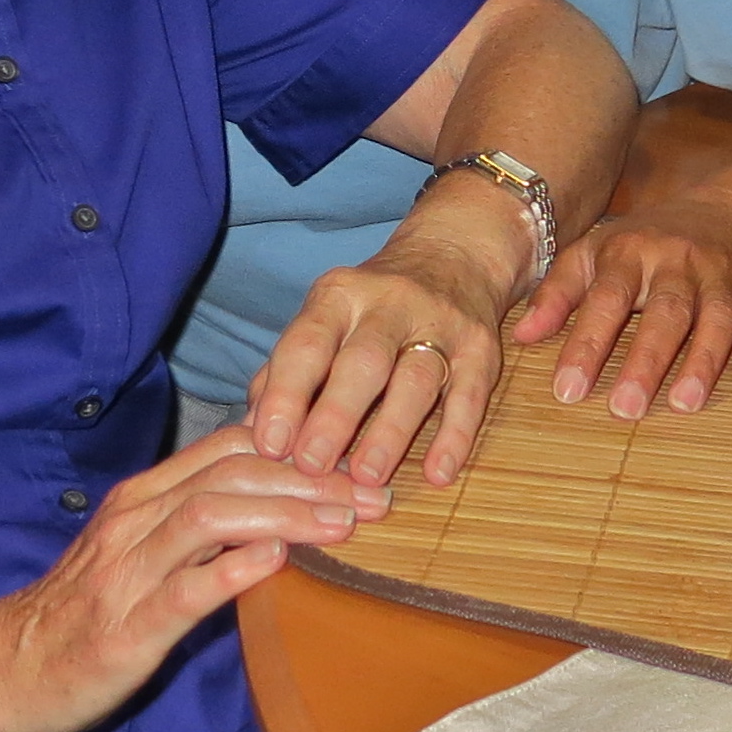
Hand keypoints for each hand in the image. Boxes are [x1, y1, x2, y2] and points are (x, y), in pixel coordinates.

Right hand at [0, 425, 378, 731]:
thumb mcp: (138, 552)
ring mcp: (127, 571)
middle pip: (232, 473)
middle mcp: (136, 520)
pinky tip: (277, 563)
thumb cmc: (81, 614)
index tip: (361, 462)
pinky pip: (183, 589)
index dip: (300, 447)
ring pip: (212, 516)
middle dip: (311, 479)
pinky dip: (232, 570)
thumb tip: (276, 504)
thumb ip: (195, 523)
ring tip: (344, 524)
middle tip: (376, 496)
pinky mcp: (123, 627)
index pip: (231, 446)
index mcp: (144, 497)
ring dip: (284, 514)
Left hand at [249, 199, 525, 489]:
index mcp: (338, 296)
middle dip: (335, 415)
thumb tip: (250, 434)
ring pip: (415, 378)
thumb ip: (284, 373)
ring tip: (367, 478)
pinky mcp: (481, 347)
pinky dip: (456, 435)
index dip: (287, 393)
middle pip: (362, 361)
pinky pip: (470, 393)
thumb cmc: (368, 307)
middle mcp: (388, 303)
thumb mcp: (323, 320)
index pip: (307, 343)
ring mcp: (439, 323)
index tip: (270, 443)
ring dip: (391, 430)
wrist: (453, 253)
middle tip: (312, 466)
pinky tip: (438, 474)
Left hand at [514, 187, 731, 418]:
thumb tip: (521, 337)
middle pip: (664, 312)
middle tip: (626, 409)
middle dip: (646, 360)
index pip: (605, 298)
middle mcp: (678, 262)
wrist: (727, 208)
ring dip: (704, 361)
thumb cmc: (646, 241)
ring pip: (717, 319)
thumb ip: (558, 292)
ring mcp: (723, 277)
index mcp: (630, 252)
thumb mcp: (595, 251)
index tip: (567, 390)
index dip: (586, 343)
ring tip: (686, 404)